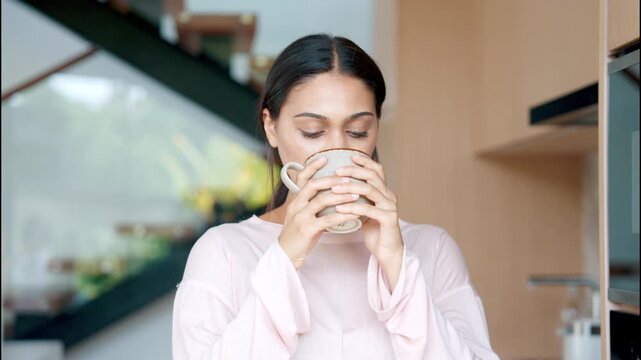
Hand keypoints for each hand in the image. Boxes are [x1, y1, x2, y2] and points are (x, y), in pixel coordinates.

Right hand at [279, 157, 361, 269]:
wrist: (287, 255)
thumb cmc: (299, 234)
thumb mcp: (303, 215)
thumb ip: (313, 204)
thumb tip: (332, 193)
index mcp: (295, 200)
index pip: (302, 178)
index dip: (312, 167)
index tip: (325, 158)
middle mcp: (296, 205)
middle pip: (313, 185)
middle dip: (333, 180)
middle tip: (349, 178)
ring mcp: (300, 217)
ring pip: (321, 200)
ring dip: (341, 196)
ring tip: (357, 194)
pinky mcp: (307, 229)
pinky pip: (327, 219)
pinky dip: (343, 215)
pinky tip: (355, 214)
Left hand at [332, 155, 403, 290]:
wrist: (388, 252)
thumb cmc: (375, 232)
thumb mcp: (365, 211)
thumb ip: (358, 199)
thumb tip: (339, 188)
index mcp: (384, 192)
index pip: (377, 170)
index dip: (364, 162)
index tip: (349, 157)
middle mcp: (389, 196)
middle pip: (372, 176)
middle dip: (354, 171)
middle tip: (337, 171)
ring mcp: (390, 207)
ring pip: (370, 190)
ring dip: (350, 187)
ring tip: (334, 188)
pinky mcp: (388, 219)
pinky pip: (369, 209)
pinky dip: (353, 207)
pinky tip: (340, 208)